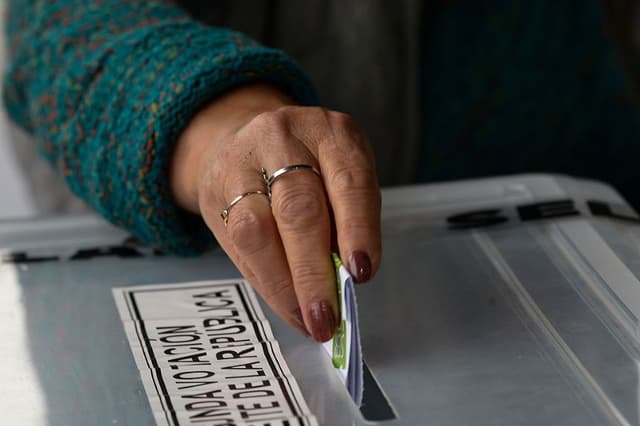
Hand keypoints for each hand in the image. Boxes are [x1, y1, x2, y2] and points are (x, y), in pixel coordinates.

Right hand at [171, 84, 380, 341]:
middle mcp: (283, 137)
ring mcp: (242, 160)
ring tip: (306, 319)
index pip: (349, 181)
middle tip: (326, 318)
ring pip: (256, 228)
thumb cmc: (311, 167)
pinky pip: (236, 243)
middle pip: (297, 207)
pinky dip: (266, 281)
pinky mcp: (213, 187)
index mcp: (332, 132)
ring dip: (284, 284)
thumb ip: (346, 220)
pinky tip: (285, 303)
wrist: (246, 138)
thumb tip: (344, 281)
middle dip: (313, 272)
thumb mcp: (341, 176)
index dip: (357, 229)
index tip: (361, 274)